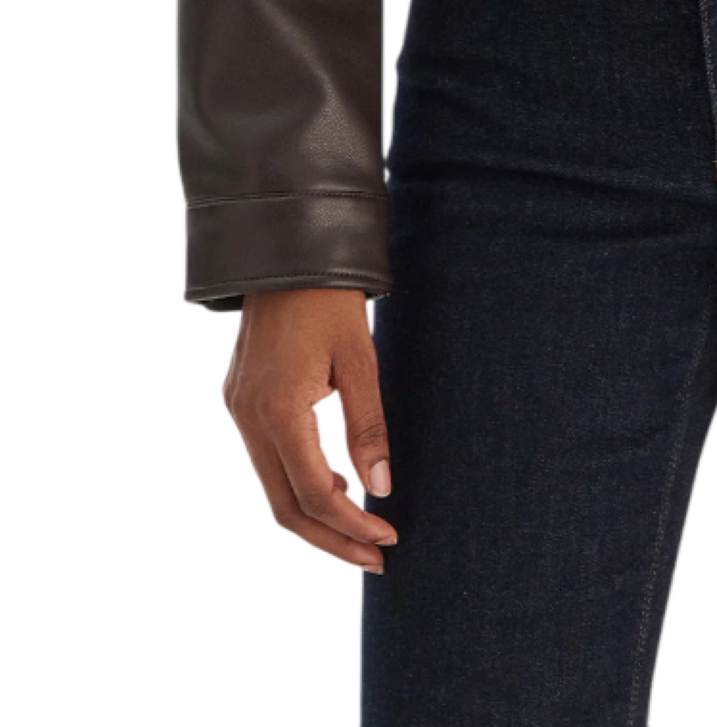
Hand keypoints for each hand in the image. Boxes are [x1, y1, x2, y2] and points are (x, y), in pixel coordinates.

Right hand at [224, 287, 395, 572]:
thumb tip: (381, 490)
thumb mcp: (361, 359)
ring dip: (314, 514)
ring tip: (362, 527)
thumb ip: (369, 426)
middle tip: (376, 556)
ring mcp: (237, 409)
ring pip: (272, 487)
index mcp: (277, 409)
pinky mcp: (239, 400)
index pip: (312, 493)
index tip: (389, 538)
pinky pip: (266, 459)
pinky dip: (298, 481)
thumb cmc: (331, 300)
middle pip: (285, 506)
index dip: (351, 524)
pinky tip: (334, 483)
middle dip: (331, 538)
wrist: (287, 251)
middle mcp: (247, 417)